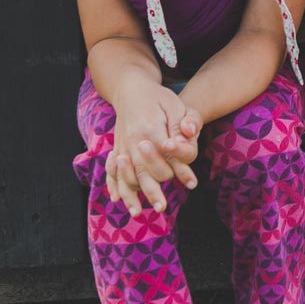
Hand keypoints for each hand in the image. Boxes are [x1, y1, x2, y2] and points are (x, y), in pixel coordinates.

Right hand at [106, 80, 202, 217]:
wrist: (131, 90)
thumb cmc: (158, 98)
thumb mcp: (174, 105)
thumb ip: (181, 124)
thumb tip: (188, 135)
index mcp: (149, 128)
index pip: (167, 154)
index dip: (181, 169)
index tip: (192, 183)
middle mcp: (133, 140)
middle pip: (143, 170)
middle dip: (152, 190)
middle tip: (162, 208)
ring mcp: (122, 146)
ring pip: (125, 175)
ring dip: (131, 195)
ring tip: (138, 213)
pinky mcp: (117, 149)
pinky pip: (112, 170)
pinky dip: (113, 185)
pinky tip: (117, 200)